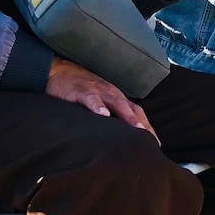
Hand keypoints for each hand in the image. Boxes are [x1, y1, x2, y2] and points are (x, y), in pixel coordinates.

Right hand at [44, 57, 158, 141]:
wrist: (57, 70)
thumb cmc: (79, 90)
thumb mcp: (97, 102)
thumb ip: (108, 116)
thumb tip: (119, 139)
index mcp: (116, 98)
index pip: (137, 112)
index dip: (147, 127)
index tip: (156, 145)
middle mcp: (111, 93)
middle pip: (132, 108)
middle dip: (143, 124)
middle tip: (152, 142)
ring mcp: (97, 90)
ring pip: (116, 102)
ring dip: (127, 115)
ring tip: (136, 128)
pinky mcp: (80, 90)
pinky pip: (91, 98)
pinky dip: (97, 106)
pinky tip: (102, 115)